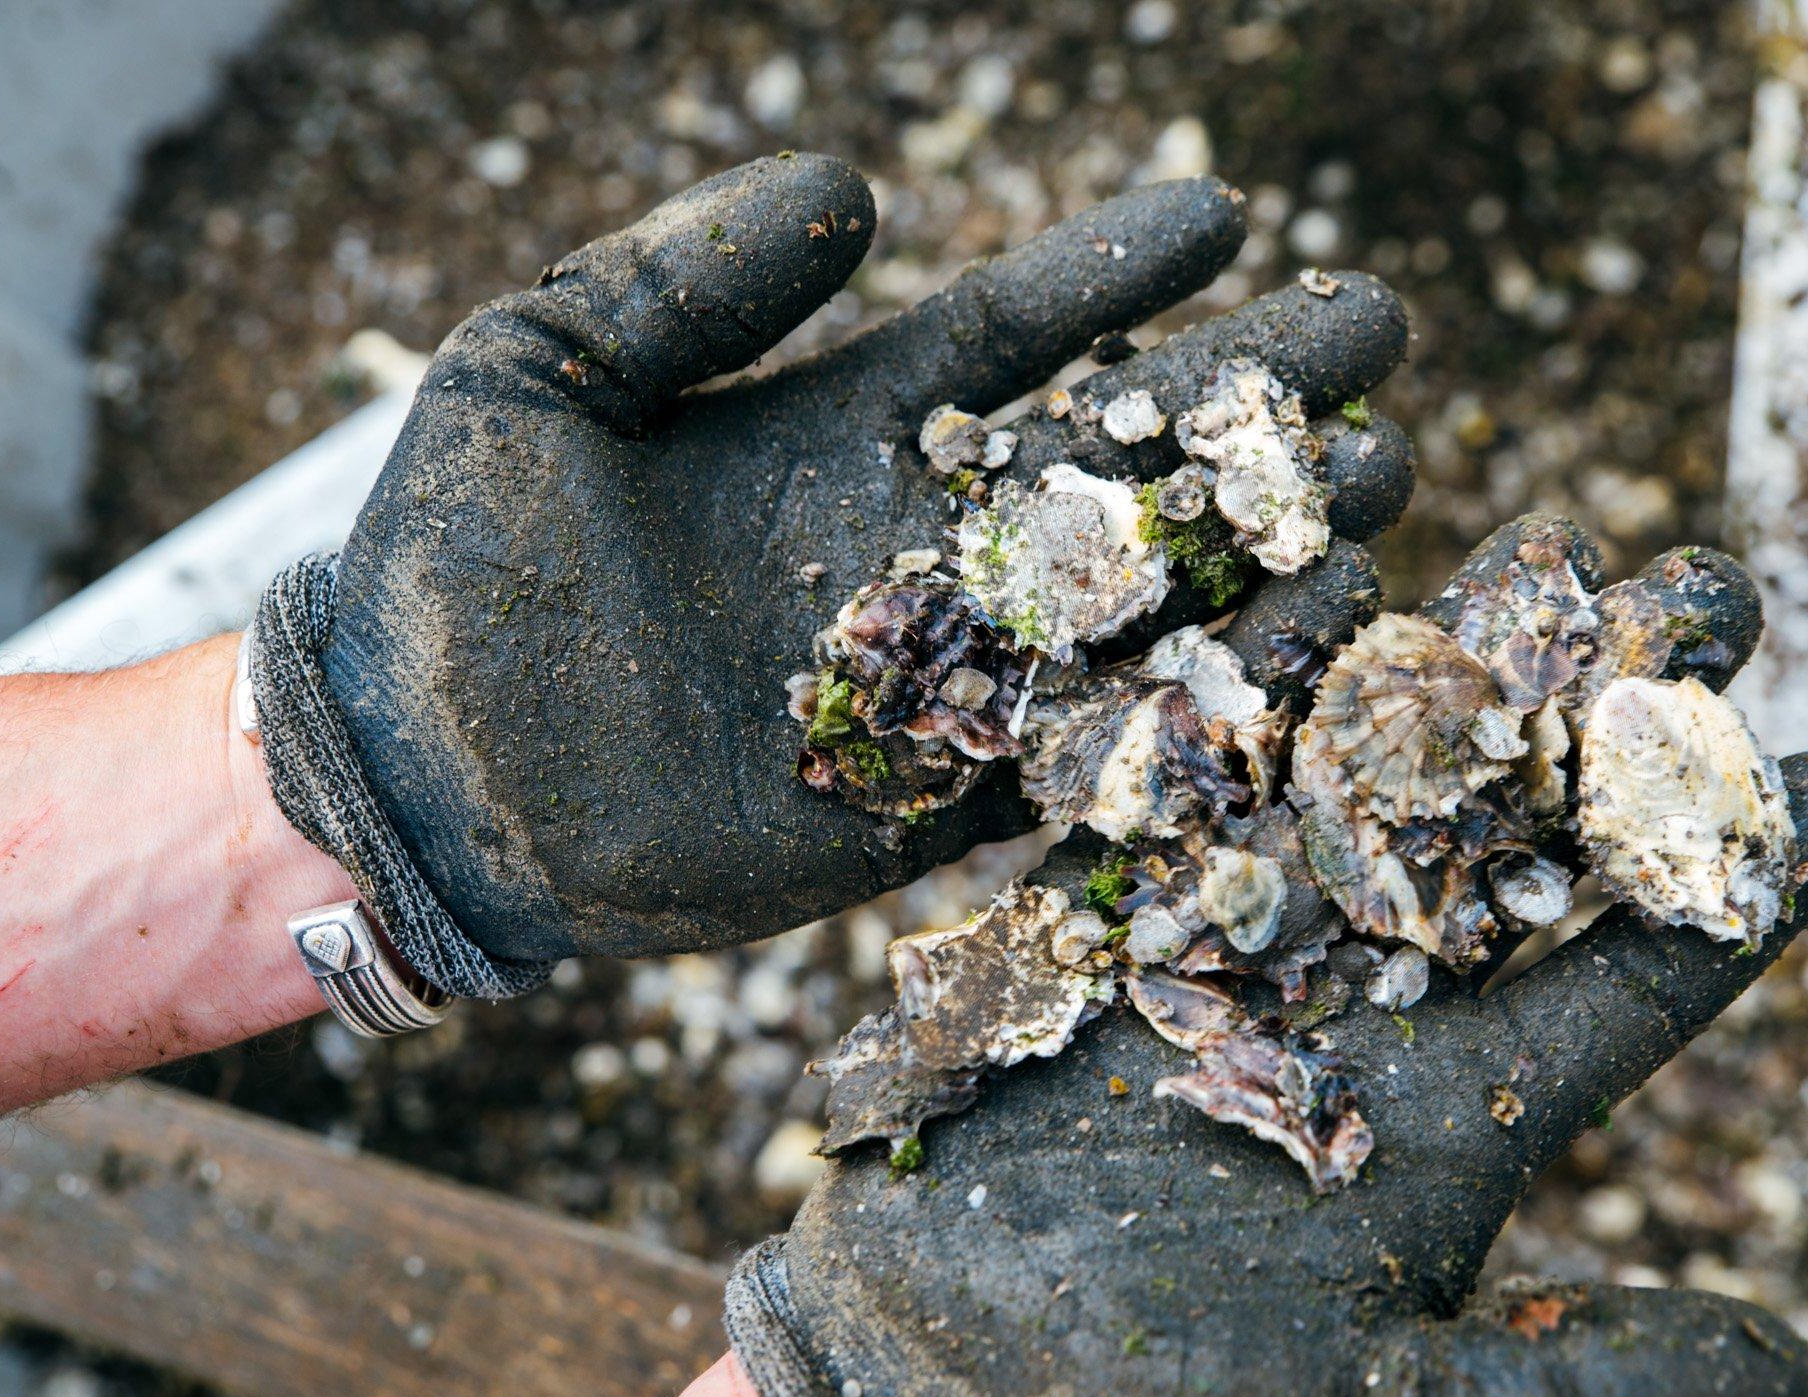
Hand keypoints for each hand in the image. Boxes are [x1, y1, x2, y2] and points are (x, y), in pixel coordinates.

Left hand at [315, 153, 1411, 962]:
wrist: (420, 783)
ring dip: (1256, 544)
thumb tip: (856, 187)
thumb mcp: (539, 366)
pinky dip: (1187, 704)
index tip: (1226, 214)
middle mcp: (902, 543)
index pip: (1007, 338)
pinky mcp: (920, 799)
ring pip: (1127, 600)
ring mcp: (924, 674)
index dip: (1114, 276)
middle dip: (1240, 401)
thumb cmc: (454, 564)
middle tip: (1377, 338)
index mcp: (830, 430)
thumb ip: (687, 275)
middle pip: (1109, 460)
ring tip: (1388, 482)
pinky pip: (1077, 747)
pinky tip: (1298, 650)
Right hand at [740, 520, 1807, 1396]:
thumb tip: (1792, 1360)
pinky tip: (1323, 577)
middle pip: (1509, 838)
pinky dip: (1247, 685)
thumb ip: (1577, 1384)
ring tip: (1548, 537)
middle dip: (1614, 714)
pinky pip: (1186, 778)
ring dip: (1454, 658)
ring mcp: (1224, 951)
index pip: (1617, 985)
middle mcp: (1348, 1015)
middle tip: (1717, 583)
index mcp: (1435, 1119)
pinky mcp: (1101, 912)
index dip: (1727, 889)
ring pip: (1360, 777)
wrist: (917, 1372)